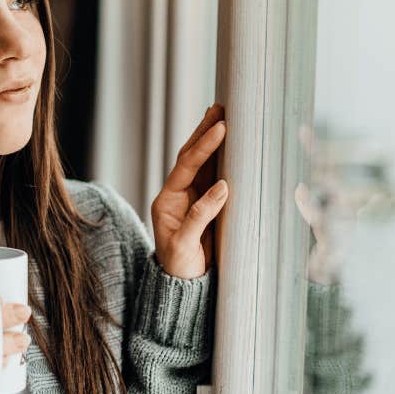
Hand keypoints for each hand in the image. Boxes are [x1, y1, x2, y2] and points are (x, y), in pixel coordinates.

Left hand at [150, 103, 227, 278]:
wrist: (183, 285)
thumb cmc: (180, 267)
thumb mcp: (186, 245)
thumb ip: (201, 216)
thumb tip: (223, 187)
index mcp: (166, 201)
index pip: (186, 166)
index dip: (203, 147)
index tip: (220, 129)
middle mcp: (177, 194)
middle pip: (190, 156)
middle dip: (203, 132)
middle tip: (219, 108)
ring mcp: (190, 197)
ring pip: (201, 162)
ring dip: (210, 139)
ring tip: (221, 114)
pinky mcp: (203, 203)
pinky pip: (211, 174)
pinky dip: (220, 157)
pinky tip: (228, 142)